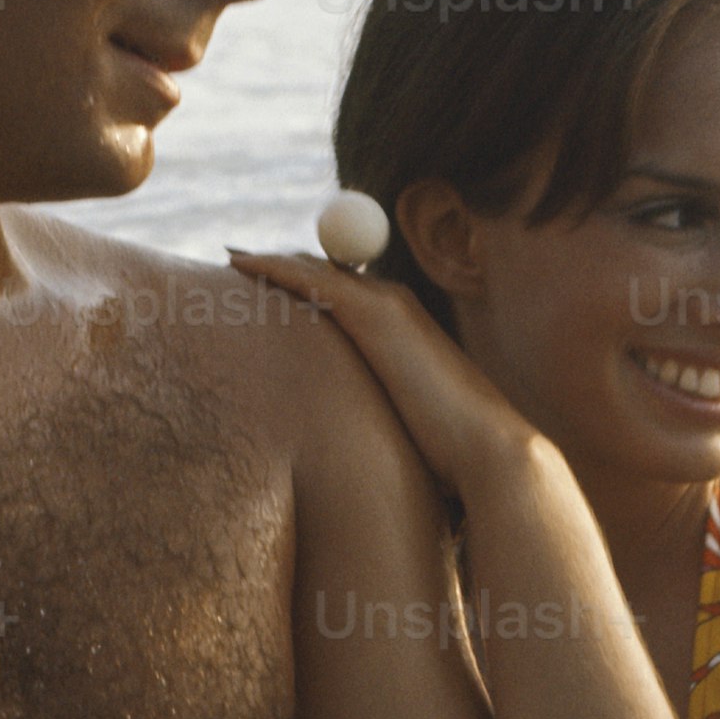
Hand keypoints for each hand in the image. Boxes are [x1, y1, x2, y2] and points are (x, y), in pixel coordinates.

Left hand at [224, 244, 540, 498]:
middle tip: (236, 266)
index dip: (306, 290)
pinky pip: (310, 278)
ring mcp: (387, 306)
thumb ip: (387, 419)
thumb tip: (367, 448)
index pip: (346, 298)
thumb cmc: (455, 458)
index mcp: (405, 333)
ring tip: (230, 260)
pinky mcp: (376, 313)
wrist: (489, 453)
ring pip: (315, 270)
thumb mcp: (411, 430)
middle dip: (284, 269)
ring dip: (273, 263)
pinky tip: (240, 264)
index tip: (268, 293)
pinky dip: (274, 267)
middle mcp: (396, 308)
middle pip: (326, 275)